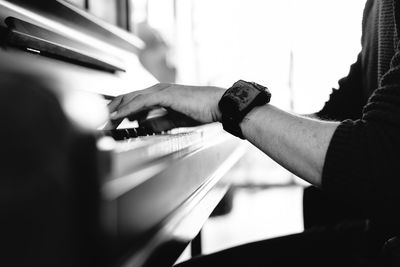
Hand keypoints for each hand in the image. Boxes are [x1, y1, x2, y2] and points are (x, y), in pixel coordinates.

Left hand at [108, 83, 225, 123]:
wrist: (217, 105)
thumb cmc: (200, 111)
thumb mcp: (173, 119)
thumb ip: (158, 121)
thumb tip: (143, 125)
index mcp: (158, 95)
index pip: (132, 101)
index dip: (117, 111)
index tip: (108, 123)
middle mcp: (156, 90)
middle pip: (126, 97)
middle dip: (110, 110)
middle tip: (99, 123)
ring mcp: (160, 90)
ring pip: (130, 98)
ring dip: (115, 110)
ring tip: (103, 121)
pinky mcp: (165, 95)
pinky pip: (141, 101)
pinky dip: (127, 109)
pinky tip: (118, 116)